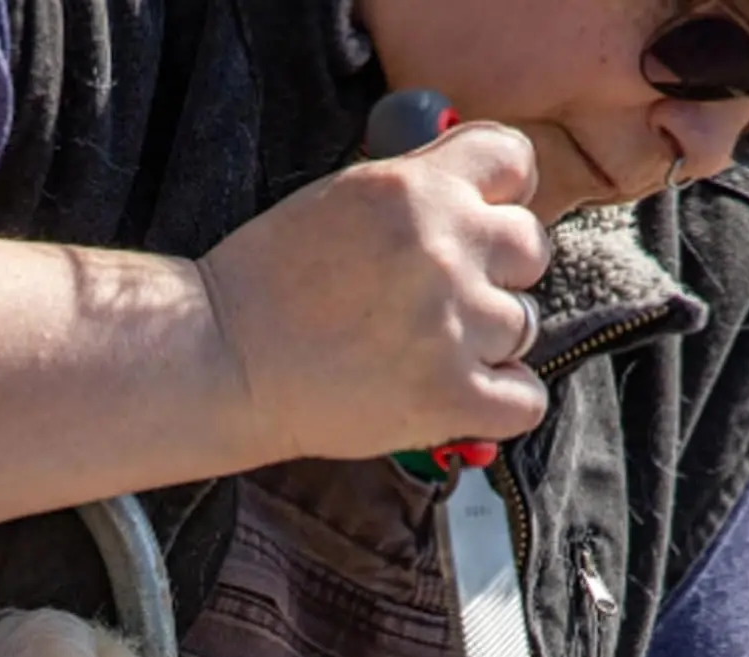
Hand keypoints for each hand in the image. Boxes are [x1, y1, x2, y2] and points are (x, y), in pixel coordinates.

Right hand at [197, 123, 550, 464]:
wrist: (220, 361)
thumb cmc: (264, 284)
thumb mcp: (342, 198)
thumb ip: (415, 189)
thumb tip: (474, 201)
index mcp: (419, 190)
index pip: (515, 163)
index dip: (502, 196)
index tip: (480, 224)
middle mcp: (446, 250)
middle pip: (529, 248)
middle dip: (494, 272)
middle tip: (440, 300)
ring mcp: (453, 326)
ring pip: (523, 326)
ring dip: (485, 341)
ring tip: (423, 353)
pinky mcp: (448, 397)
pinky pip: (525, 400)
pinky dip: (502, 401)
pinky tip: (465, 397)